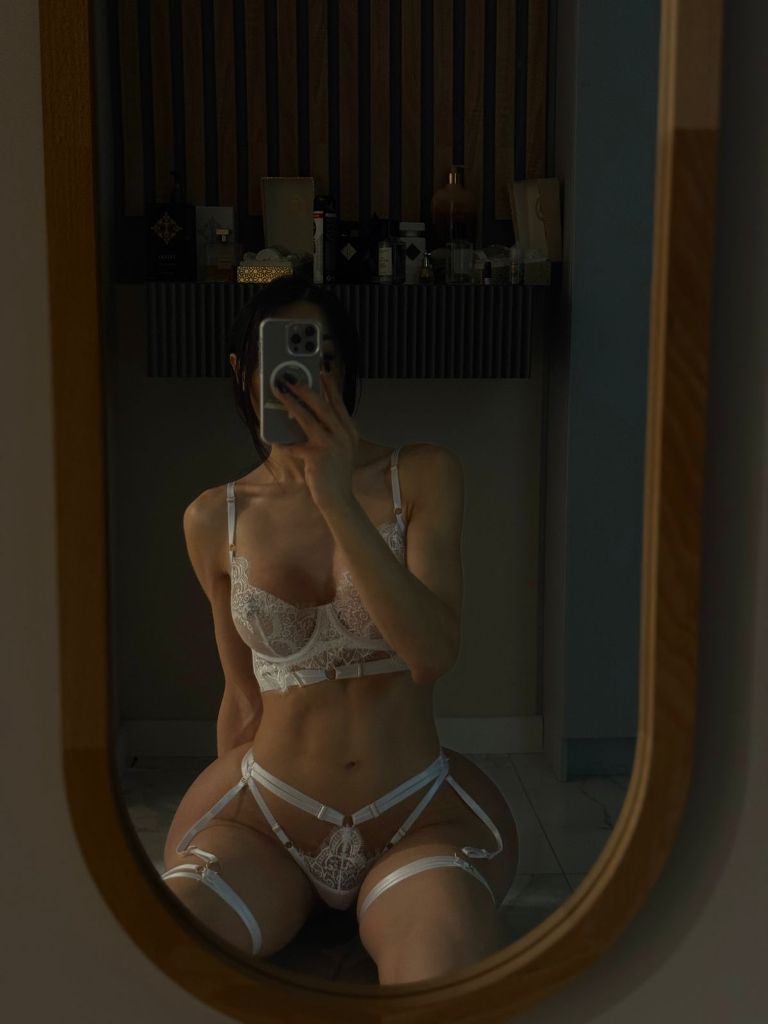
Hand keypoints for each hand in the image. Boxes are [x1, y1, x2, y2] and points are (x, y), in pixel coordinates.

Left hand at [272, 370, 358, 512]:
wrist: (339, 499)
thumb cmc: (334, 474)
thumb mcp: (337, 449)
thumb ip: (326, 431)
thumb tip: (301, 415)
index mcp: (349, 431)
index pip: (338, 403)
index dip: (329, 386)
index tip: (321, 371)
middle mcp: (343, 435)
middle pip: (323, 406)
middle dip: (306, 389)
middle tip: (291, 378)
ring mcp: (332, 445)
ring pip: (308, 419)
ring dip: (291, 404)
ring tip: (279, 393)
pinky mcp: (318, 457)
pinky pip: (296, 445)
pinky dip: (284, 443)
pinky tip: (274, 440)